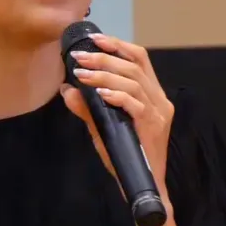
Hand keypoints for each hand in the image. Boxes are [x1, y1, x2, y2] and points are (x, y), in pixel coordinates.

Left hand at [60, 34, 174, 199]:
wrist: (142, 186)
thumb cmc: (125, 155)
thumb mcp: (103, 127)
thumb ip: (87, 108)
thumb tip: (66, 89)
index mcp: (152, 95)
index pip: (140, 59)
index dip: (118, 45)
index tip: (94, 40)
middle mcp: (159, 100)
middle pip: (135, 65)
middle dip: (105, 57)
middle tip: (80, 57)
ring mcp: (158, 113)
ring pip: (134, 81)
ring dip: (105, 75)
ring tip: (83, 74)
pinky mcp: (153, 127)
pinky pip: (135, 104)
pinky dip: (116, 95)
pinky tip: (99, 93)